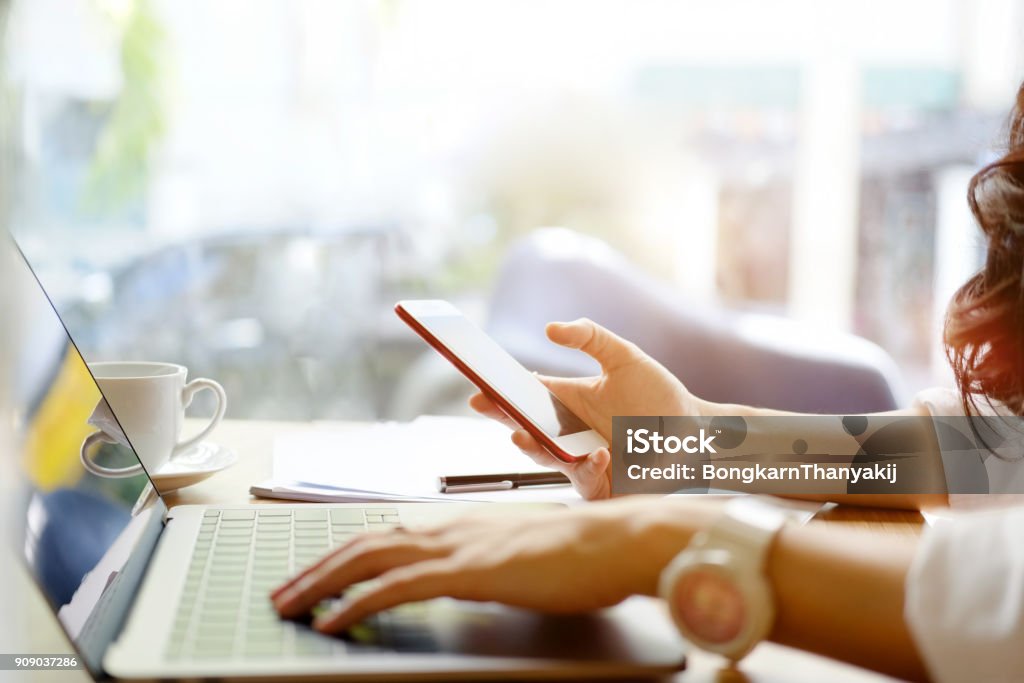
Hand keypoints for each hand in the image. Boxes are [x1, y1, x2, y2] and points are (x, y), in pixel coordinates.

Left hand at [271, 497, 712, 633]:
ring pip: (368, 558)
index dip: (346, 554)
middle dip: (318, 568)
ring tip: (289, 605)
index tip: (319, 573)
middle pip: (365, 542)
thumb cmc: (582, 551)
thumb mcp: (522, 554)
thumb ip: (487, 561)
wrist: (616, 539)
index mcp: (461, 523)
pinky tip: (333, 619)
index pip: (388, 535)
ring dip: (321, 582)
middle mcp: (449, 527)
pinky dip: (356, 602)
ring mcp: (456, 546)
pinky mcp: (466, 570)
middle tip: (284, 592)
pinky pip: (395, 587)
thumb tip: (466, 576)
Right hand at [470, 318, 705, 499]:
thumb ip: (590, 337)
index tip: (480, 388)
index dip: (500, 395)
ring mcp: (583, 460)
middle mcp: (570, 433)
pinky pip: (584, 481)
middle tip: (489, 408)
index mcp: (568, 402)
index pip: (525, 398)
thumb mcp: (624, 357)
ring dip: (534, 447)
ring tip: (525, 434)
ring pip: (546, 459)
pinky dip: (587, 467)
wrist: (696, 431)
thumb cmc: (660, 395)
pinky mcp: (602, 485)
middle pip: (526, 428)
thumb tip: (551, 328)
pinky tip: (599, 453)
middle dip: (503, 420)